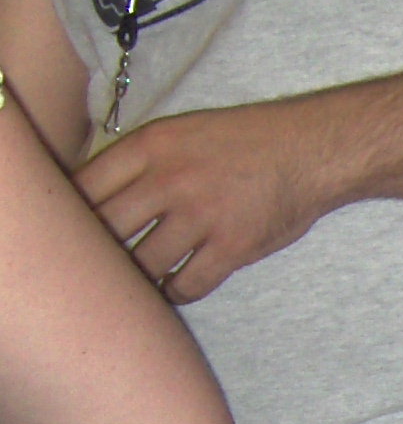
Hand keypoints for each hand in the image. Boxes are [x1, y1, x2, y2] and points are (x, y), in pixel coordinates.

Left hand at [79, 105, 329, 300]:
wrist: (311, 149)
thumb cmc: (244, 142)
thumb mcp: (180, 132)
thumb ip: (136, 161)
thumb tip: (91, 199)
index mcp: (150, 145)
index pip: (83, 187)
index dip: (69, 216)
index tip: (71, 233)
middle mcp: (170, 179)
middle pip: (105, 231)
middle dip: (97, 253)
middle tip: (98, 266)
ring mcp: (201, 215)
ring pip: (143, 265)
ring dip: (138, 277)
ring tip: (137, 279)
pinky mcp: (232, 247)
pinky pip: (186, 286)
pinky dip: (175, 292)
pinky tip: (176, 285)